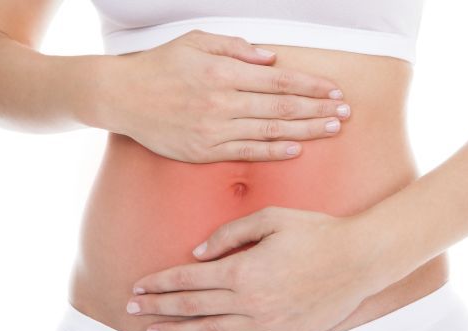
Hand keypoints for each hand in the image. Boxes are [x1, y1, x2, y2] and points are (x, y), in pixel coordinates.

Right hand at [93, 30, 349, 162]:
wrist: (122, 96)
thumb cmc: (160, 66)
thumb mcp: (195, 42)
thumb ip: (235, 48)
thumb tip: (270, 58)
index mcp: (224, 72)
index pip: (280, 81)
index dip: (310, 86)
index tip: (333, 90)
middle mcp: (224, 101)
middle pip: (282, 107)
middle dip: (318, 109)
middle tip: (346, 112)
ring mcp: (215, 129)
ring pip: (271, 131)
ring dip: (306, 130)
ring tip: (333, 129)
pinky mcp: (206, 151)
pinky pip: (247, 152)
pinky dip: (274, 152)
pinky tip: (297, 149)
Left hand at [127, 206, 375, 330]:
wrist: (359, 259)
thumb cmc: (317, 233)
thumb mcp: (272, 219)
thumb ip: (229, 235)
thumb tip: (197, 253)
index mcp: (245, 270)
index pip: (190, 280)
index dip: (161, 284)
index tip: (139, 287)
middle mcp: (251, 302)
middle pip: (194, 308)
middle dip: (160, 309)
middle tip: (134, 311)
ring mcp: (267, 324)